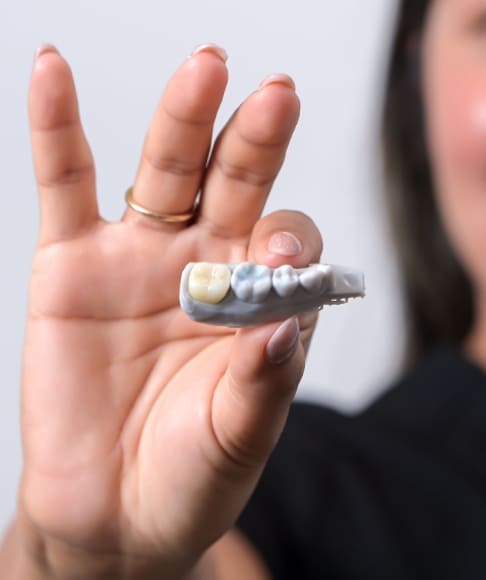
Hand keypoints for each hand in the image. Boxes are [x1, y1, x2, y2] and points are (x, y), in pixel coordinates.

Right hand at [19, 44, 321, 577]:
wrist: (114, 513)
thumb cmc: (189, 476)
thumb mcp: (239, 437)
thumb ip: (264, 382)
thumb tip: (283, 323)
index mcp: (255, 300)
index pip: (283, 245)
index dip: (285, 245)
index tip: (278, 261)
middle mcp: (202, 266)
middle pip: (234, 184)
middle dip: (253, 140)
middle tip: (275, 96)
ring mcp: (138, 258)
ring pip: (165, 170)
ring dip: (183, 118)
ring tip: (207, 67)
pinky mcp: (73, 264)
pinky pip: (62, 182)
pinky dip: (54, 127)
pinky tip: (51, 72)